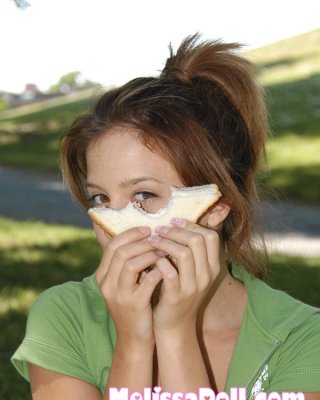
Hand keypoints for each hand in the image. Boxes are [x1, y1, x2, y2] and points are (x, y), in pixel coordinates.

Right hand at [97, 226, 162, 346]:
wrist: (134, 338)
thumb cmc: (134, 305)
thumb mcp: (125, 283)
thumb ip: (129, 263)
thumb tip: (144, 237)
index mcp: (103, 276)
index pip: (112, 245)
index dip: (130, 233)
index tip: (147, 228)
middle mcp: (107, 284)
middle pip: (120, 251)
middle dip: (142, 241)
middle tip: (158, 237)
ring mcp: (119, 295)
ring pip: (131, 263)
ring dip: (150, 254)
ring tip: (163, 251)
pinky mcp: (134, 305)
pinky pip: (148, 280)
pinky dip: (159, 270)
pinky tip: (167, 268)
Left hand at [147, 218, 220, 334]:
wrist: (174, 325)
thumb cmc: (179, 292)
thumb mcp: (191, 272)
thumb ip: (189, 252)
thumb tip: (176, 225)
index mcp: (212, 267)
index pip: (210, 236)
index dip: (192, 225)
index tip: (174, 222)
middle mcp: (206, 276)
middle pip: (198, 240)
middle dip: (176, 231)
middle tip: (160, 230)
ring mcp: (193, 286)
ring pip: (184, 253)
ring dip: (166, 243)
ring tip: (153, 240)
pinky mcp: (176, 296)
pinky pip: (169, 272)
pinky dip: (159, 261)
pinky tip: (152, 259)